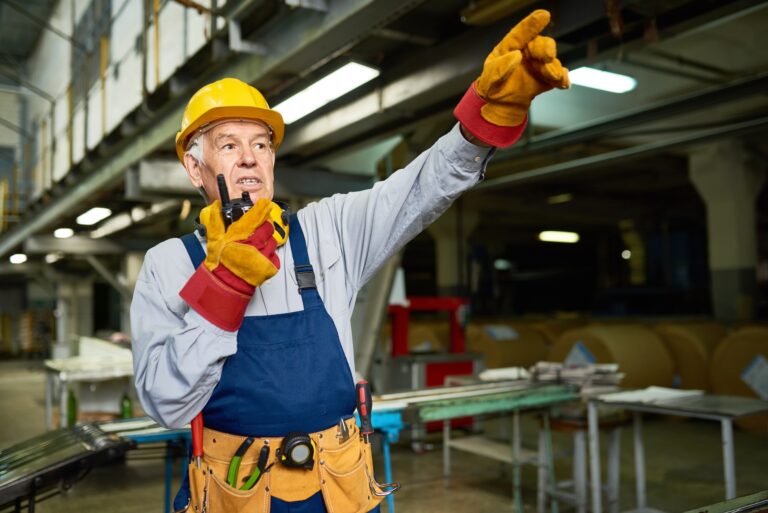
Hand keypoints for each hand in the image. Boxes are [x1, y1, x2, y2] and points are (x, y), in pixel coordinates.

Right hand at [201, 198, 279, 292]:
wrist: (226, 283)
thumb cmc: (220, 262)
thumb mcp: (214, 239)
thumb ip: (216, 221)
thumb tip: (215, 206)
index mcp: (242, 234)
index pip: (256, 215)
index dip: (262, 208)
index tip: (265, 204)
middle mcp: (255, 243)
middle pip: (268, 227)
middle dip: (263, 228)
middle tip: (256, 232)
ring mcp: (264, 255)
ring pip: (273, 241)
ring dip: (267, 242)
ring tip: (256, 248)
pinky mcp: (270, 266)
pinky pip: (275, 256)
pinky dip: (270, 256)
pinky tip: (260, 258)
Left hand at [477, 9, 568, 126]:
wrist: (502, 105)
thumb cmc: (493, 87)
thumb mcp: (489, 79)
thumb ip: (500, 68)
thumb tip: (517, 55)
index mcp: (510, 47)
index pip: (521, 33)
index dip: (532, 24)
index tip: (544, 15)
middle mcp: (527, 52)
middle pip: (541, 44)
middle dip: (546, 48)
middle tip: (547, 57)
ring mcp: (538, 64)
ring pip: (551, 60)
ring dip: (554, 68)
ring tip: (553, 77)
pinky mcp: (547, 77)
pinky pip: (558, 75)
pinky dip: (562, 79)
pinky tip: (563, 84)